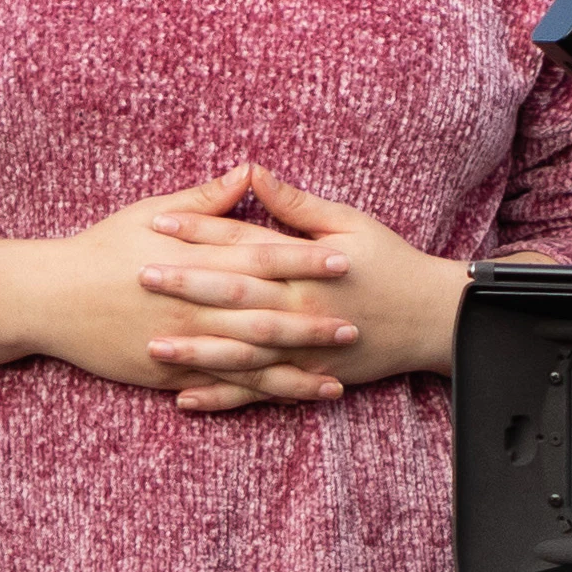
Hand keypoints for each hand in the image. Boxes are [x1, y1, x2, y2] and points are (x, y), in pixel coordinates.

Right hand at [11, 170, 362, 409]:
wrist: (51, 297)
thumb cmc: (102, 248)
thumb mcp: (150, 212)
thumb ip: (206, 199)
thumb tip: (250, 171)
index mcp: (197, 260)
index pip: (262, 257)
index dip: (306, 260)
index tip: (345, 261)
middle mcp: (196, 304)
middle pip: (266, 313)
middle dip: (313, 320)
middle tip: (356, 324)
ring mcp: (185, 343)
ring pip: (252, 360)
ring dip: (297, 367)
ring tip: (339, 374)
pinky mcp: (171, 374)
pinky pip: (224, 388)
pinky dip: (260, 395)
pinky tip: (291, 399)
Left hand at [135, 168, 473, 405]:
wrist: (433, 318)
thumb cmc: (389, 262)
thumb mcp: (349, 223)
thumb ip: (296, 205)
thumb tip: (253, 172)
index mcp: (307, 266)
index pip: (243, 245)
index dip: (199, 232)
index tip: (157, 223)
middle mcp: (301, 308)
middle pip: (234, 297)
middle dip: (184, 288)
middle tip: (138, 278)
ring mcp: (303, 349)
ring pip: (241, 352)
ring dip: (195, 352)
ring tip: (151, 348)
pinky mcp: (308, 376)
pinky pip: (259, 392)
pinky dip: (223, 398)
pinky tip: (185, 399)